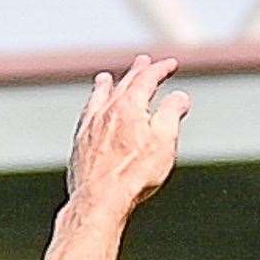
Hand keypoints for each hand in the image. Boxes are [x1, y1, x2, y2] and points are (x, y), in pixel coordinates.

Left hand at [67, 54, 189, 210]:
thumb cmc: (135, 173)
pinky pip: (86, 115)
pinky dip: (92, 106)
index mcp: (129, 106)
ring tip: (106, 78)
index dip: (160, 69)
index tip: (170, 64)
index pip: (146, 79)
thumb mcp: (164, 141)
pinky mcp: (81, 142)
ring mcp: (90, 125)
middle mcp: (106, 110)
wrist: (101, 197)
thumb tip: (179, 97)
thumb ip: (171, 114)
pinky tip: (91, 111)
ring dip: (106, 85)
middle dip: (136, 71)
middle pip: (122, 84)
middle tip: (144, 61)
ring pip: (98, 97)